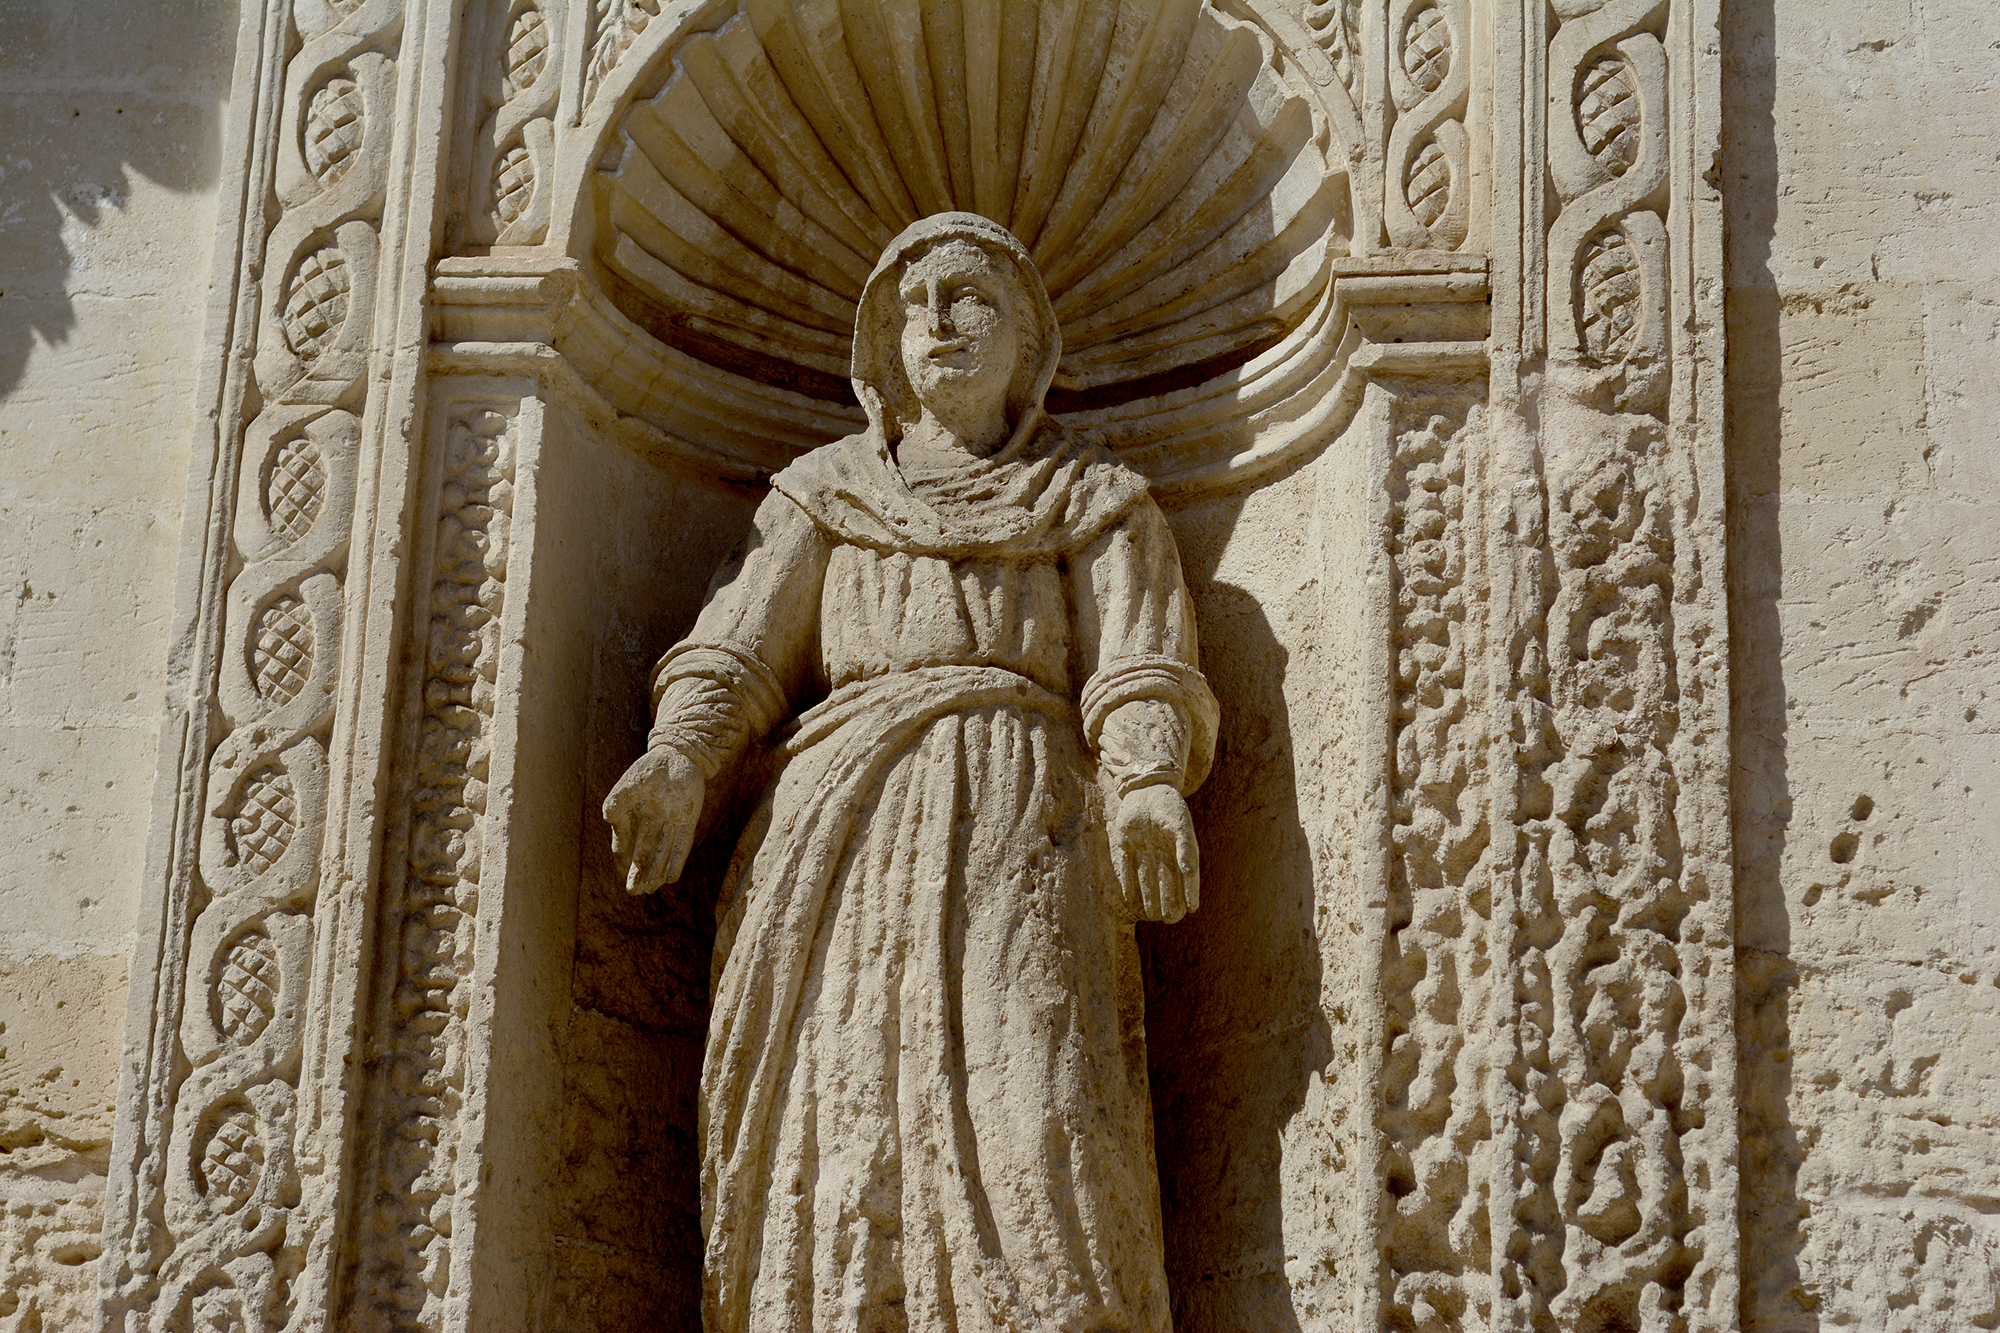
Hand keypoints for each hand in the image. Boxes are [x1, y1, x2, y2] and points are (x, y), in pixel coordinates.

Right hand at [603, 745, 705, 893]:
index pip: (625, 844)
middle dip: (638, 873)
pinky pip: (681, 844)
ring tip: (650, 889)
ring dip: (656, 872)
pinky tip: (671, 877)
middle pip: (643, 854)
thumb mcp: (627, 785)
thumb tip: (608, 822)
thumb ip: (616, 803)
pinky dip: (676, 860)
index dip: (622, 861)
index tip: (620, 875)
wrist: (677, 754)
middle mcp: (651, 823)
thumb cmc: (648, 768)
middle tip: (634, 892)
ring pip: (662, 853)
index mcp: (633, 816)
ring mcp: (670, 823)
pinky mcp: (687, 820)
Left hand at [1109, 782, 1199, 922]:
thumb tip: (1189, 872)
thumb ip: (1185, 846)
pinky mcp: (1125, 843)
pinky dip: (1129, 883)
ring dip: (1151, 896)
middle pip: (1167, 881)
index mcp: (1177, 846)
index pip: (1186, 875)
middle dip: (1169, 901)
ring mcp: (1142, 848)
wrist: (1144, 787)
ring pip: (1148, 878)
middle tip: (1171, 919)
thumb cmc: (1167, 804)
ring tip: (1154, 915)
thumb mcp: (1179, 823)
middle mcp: (1161, 851)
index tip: (1192, 909)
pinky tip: (1130, 900)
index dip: (1189, 892)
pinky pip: (1127, 868)